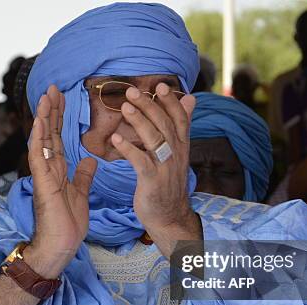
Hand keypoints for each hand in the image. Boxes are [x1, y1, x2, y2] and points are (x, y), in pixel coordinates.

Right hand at [24, 85, 96, 277]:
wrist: (61, 245)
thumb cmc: (68, 223)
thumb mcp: (81, 193)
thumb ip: (83, 175)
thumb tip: (89, 158)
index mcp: (57, 170)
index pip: (58, 138)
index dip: (60, 117)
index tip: (63, 98)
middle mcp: (48, 168)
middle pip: (49, 133)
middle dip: (52, 110)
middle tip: (53, 88)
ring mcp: (43, 175)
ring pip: (42, 140)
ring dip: (44, 118)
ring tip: (46, 96)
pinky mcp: (43, 183)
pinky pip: (39, 156)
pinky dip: (40, 138)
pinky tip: (41, 121)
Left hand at [111, 83, 201, 256]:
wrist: (169, 217)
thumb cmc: (168, 183)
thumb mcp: (178, 153)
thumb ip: (181, 126)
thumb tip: (191, 99)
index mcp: (181, 147)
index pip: (180, 119)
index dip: (171, 102)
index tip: (160, 85)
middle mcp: (176, 155)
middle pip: (165, 125)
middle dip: (149, 106)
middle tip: (132, 91)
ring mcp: (165, 168)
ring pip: (155, 139)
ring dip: (139, 121)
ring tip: (124, 107)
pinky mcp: (152, 182)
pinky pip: (141, 162)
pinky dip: (128, 149)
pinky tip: (115, 139)